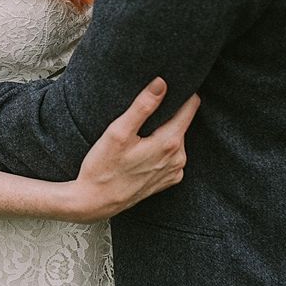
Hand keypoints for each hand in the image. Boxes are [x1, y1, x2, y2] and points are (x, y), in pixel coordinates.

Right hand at [58, 77, 199, 222]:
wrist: (95, 201)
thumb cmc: (103, 168)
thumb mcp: (118, 132)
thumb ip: (143, 106)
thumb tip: (161, 84)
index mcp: (170, 143)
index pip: (190, 107)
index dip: (182, 93)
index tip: (170, 86)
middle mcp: (178, 158)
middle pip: (181, 123)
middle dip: (167, 113)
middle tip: (144, 110)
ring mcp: (174, 171)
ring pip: (175, 139)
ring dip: (162, 131)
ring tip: (139, 132)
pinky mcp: (167, 180)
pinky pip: (171, 155)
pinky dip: (160, 148)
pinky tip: (140, 150)